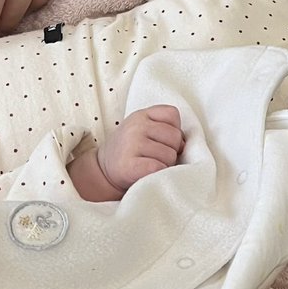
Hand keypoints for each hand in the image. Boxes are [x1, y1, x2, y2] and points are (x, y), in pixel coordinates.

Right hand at [67, 106, 184, 201]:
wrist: (103, 172)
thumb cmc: (130, 151)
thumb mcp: (142, 130)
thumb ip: (164, 128)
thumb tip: (184, 144)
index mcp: (141, 115)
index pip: (173, 114)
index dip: (173, 129)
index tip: (161, 140)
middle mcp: (136, 126)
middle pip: (175, 137)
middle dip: (171, 150)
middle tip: (155, 156)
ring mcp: (132, 144)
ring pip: (170, 155)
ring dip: (165, 164)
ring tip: (149, 165)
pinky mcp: (130, 165)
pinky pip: (160, 168)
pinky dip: (158, 174)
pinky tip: (146, 173)